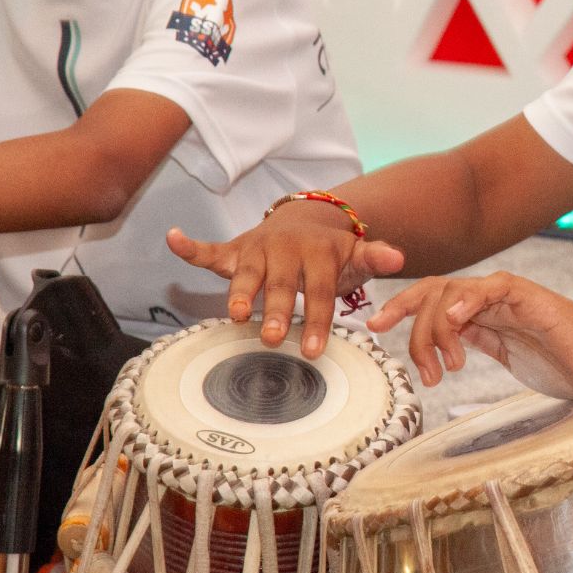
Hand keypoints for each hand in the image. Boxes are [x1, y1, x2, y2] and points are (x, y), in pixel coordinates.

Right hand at [167, 204, 404, 358]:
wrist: (306, 221)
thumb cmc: (331, 253)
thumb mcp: (355, 255)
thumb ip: (373, 256)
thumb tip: (399, 258)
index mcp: (316, 253)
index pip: (318, 290)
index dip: (318, 319)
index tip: (315, 351)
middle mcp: (284, 248)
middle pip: (280, 283)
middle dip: (277, 310)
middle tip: (275, 338)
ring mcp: (257, 248)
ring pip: (246, 272)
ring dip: (239, 292)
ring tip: (235, 314)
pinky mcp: (234, 250)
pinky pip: (210, 250)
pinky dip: (190, 246)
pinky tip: (173, 238)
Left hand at [367, 271, 572, 395]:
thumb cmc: (567, 363)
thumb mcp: (509, 357)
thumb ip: (480, 344)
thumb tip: (445, 350)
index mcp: (484, 312)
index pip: (432, 298)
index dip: (400, 307)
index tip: (374, 327)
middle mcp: (493, 298)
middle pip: (433, 290)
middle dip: (403, 313)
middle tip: (396, 349)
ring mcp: (511, 295)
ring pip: (454, 291)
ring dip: (435, 328)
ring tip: (445, 367)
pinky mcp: (532, 298)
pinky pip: (493, 288)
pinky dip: (467, 302)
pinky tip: (455, 324)